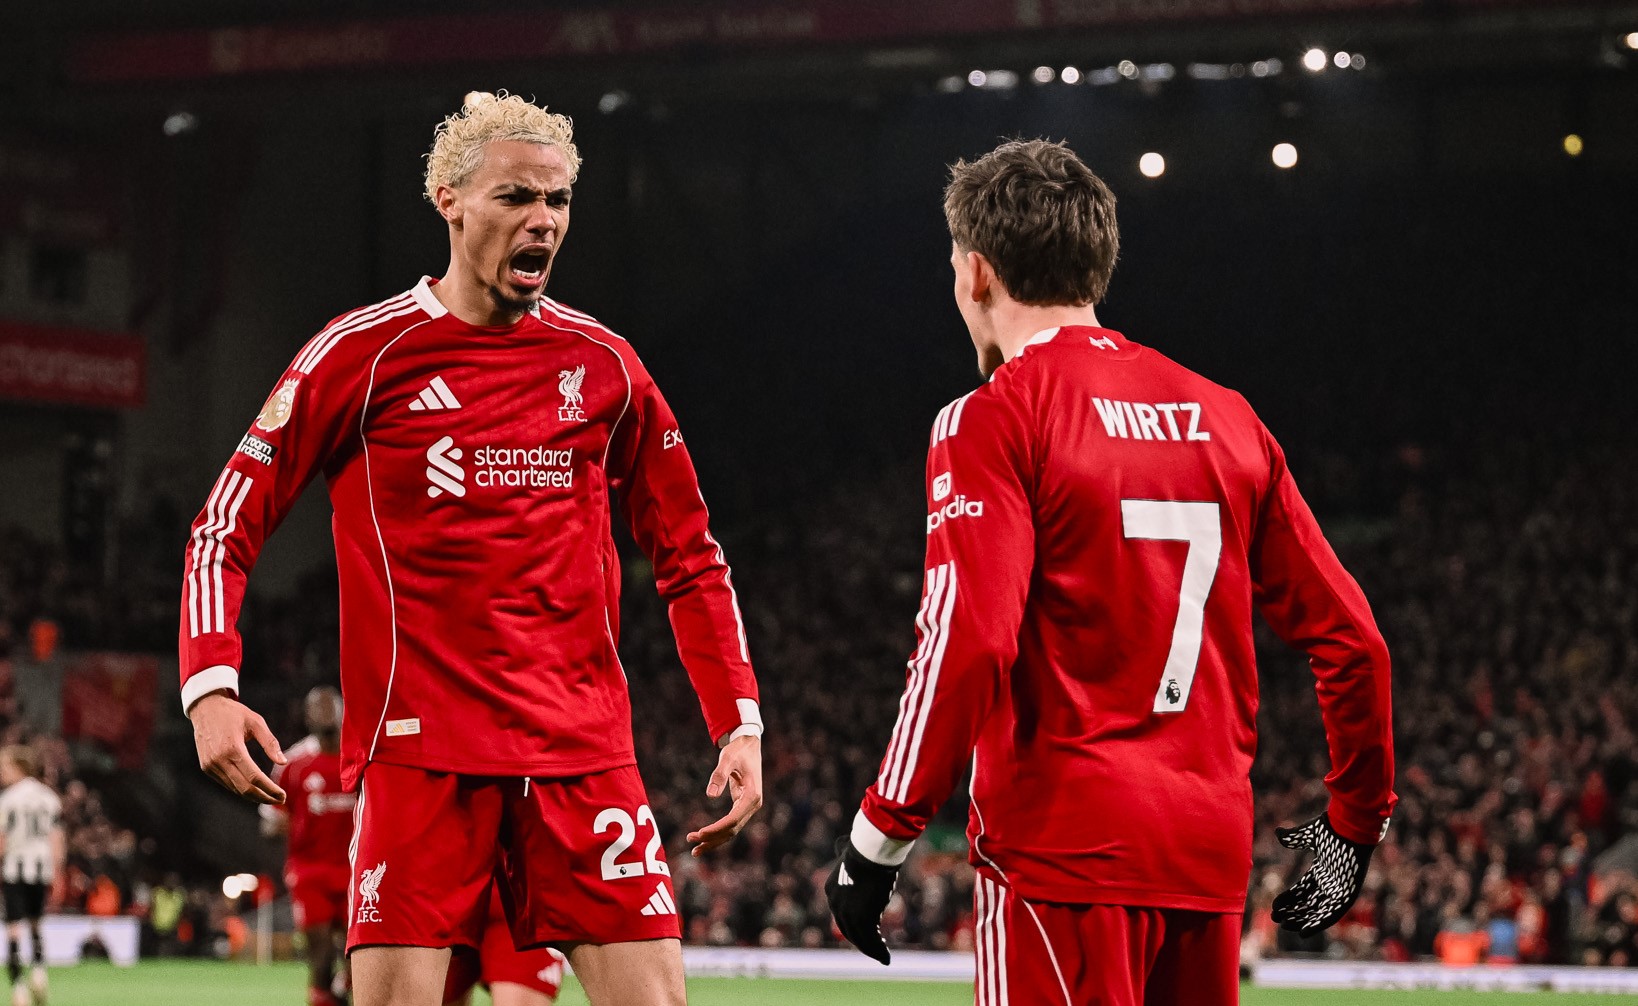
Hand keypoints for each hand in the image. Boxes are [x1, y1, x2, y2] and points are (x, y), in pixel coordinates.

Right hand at [189, 692, 287, 804]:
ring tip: (271, 796)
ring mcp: (210, 766)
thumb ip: (270, 742)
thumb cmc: (234, 713)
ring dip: (253, 796)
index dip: (270, 789)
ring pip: (235, 789)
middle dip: (264, 797)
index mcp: (233, 748)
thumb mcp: (256, 722)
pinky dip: (241, 789)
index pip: (254, 777)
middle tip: (281, 800)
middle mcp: (219, 760)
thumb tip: (283, 762)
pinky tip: (255, 789)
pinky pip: (226, 783)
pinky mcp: (206, 767)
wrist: (205, 709)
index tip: (283, 795)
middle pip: (244, 788)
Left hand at [686, 735, 762, 855]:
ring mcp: (748, 807)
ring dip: (714, 840)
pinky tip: (704, 839)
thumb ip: (719, 774)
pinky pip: (730, 824)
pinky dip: (717, 833)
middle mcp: (752, 804)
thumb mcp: (728, 758)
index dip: (716, 828)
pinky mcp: (742, 806)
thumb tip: (710, 795)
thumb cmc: (738, 750)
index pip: (733, 819)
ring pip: (731, 831)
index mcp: (752, 796)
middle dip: (712, 837)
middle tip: (690, 841)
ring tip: (694, 850)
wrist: (749, 744)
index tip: (700, 833)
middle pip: (732, 829)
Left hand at [824, 837, 897, 964]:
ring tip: (882, 956)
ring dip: (871, 949)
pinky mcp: (861, 920)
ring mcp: (847, 914)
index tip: (865, 930)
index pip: (842, 913)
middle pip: (848, 929)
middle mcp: (836, 904)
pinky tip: (886, 957)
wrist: (869, 854)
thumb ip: (851, 865)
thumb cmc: (867, 852)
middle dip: (862, 940)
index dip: (853, 925)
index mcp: (832, 890)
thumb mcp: (855, 860)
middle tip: (874, 946)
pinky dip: (878, 952)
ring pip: (859, 938)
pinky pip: (870, 941)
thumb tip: (844, 847)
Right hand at [1271, 812, 1376, 934]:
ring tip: (1285, 927)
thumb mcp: (1307, 835)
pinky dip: (1318, 924)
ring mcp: (1340, 890)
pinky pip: (1332, 914)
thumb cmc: (1332, 829)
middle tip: (1277, 920)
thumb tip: (1278, 833)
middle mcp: (1331, 882)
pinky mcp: (1347, 895)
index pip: (1303, 889)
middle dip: (1293, 912)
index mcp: (1323, 870)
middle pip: (1309, 903)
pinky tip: (1303, 932)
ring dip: (1302, 920)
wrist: (1350, 827)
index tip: (1275, 906)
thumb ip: (1293, 838)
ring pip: (1318, 911)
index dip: (1288, 899)